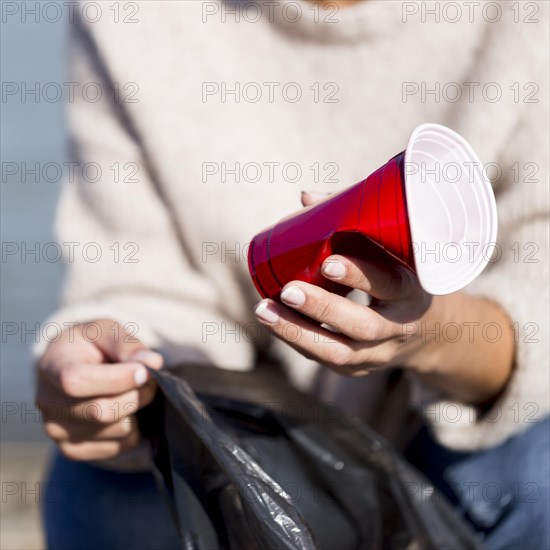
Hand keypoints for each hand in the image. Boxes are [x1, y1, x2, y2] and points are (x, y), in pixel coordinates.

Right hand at [36, 319, 162, 460]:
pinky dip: (134, 429)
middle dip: (137, 394)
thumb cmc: (91, 345)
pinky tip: (126, 409)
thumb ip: (127, 344)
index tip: (144, 372)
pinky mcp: (73, 450)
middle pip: (100, 411)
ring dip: (138, 410)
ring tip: (135, 390)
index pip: (76, 382)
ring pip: (116, 430)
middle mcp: (48, 403)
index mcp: (52, 367)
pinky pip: (119, 446)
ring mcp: (58, 431)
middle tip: (150, 379)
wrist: (71, 366)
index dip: (116, 380)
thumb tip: (153, 362)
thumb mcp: (106, 330)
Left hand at [254, 192, 513, 402]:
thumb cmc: (401, 276)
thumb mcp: (395, 252)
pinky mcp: (360, 368)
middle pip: (363, 326)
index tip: (327, 263)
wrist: (429, 332)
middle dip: (322, 309)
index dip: (359, 276)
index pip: (390, 285)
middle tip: (288, 291)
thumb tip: (307, 199)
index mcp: (412, 291)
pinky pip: (326, 358)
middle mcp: (400, 326)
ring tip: (264, 310)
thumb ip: (357, 223)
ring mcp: (380, 353)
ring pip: (339, 352)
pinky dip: (296, 340)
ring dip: (297, 332)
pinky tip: (273, 321)